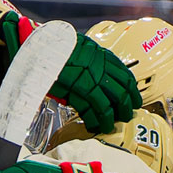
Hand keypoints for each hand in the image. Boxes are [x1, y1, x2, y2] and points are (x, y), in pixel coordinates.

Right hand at [0, 11, 141, 133]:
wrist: (37, 46)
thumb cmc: (57, 48)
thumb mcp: (81, 49)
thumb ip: (94, 62)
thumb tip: (104, 77)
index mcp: (101, 56)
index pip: (125, 76)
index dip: (133, 92)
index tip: (135, 100)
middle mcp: (97, 69)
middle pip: (120, 93)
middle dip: (126, 108)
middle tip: (126, 116)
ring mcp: (86, 81)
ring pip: (106, 105)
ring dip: (110, 118)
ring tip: (110, 125)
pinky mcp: (73, 92)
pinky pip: (89, 111)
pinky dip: (94, 120)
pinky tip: (95, 126)